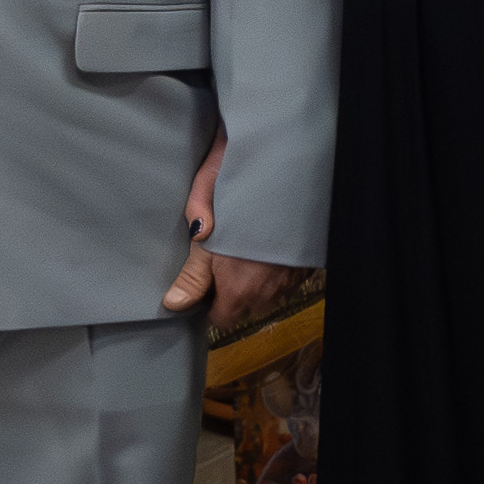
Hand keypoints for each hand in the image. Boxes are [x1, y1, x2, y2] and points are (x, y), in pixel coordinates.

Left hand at [163, 140, 316, 332]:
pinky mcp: (308, 265)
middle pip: (245, 308)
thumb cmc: (241, 191)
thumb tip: (175, 302)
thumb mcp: (207, 225)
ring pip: (268, 296)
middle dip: (233, 292)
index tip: (205, 280)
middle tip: (223, 260)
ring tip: (247, 250)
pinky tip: (268, 246)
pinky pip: (288, 282)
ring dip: (256, 282)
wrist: (287, 163)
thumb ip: (192, 272)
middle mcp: (268, 291)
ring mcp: (292, 279)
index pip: (221, 319)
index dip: (209, 302)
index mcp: (239, 287)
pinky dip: (277, 270)